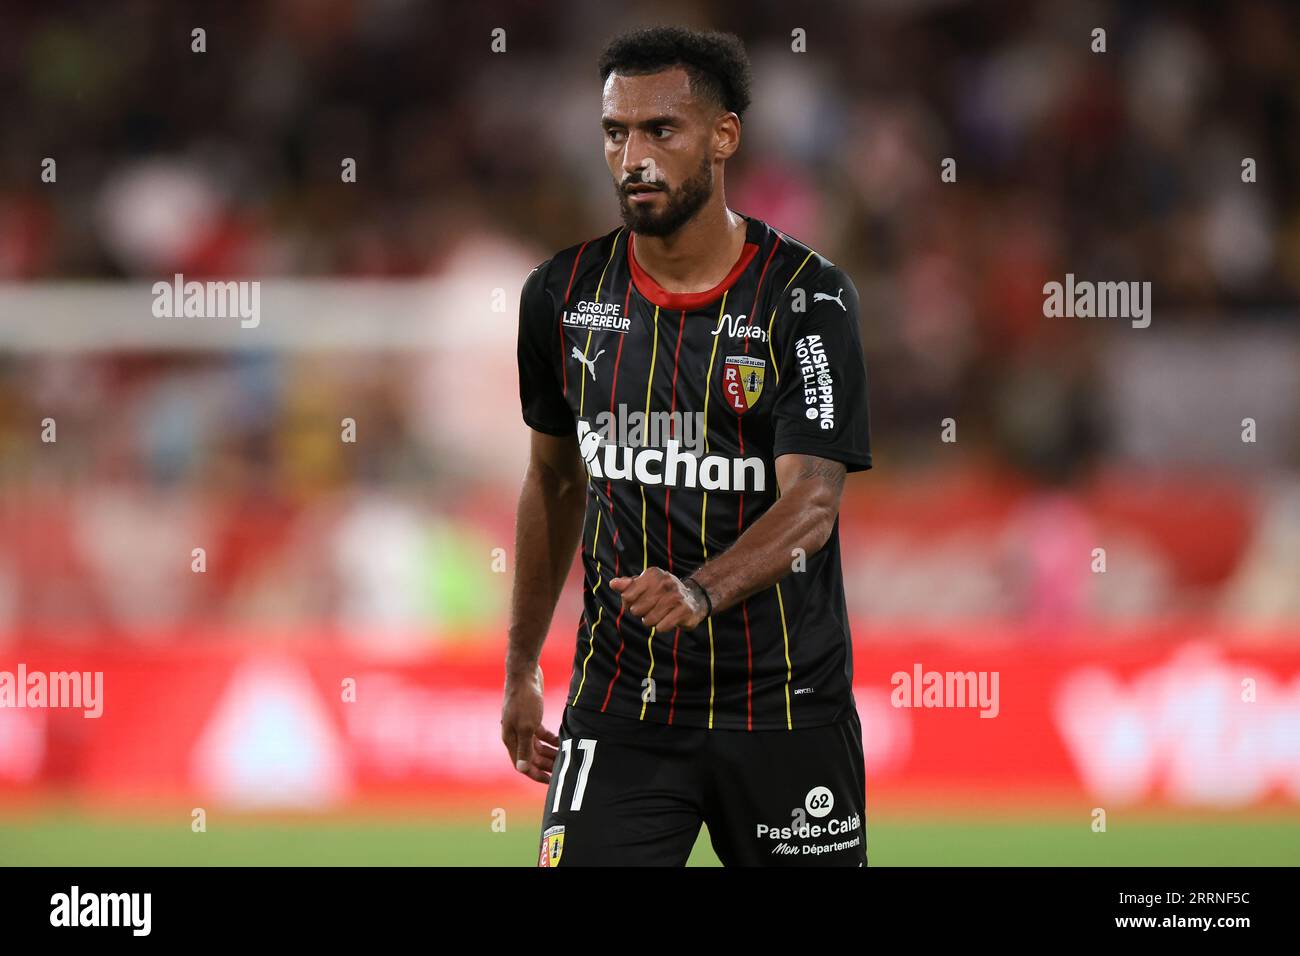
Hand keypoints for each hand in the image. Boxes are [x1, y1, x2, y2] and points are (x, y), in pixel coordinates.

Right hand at [501, 663, 559, 782]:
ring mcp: (524, 726)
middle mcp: (516, 735)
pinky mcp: (532, 717)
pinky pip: (542, 734)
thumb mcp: (526, 726)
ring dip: (550, 753)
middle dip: (546, 764)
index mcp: (510, 740)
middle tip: (563, 770)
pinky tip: (562, 741)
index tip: (550, 781)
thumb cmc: (524, 700)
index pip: (522, 764)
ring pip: (538, 746)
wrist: (524, 674)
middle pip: (531, 756)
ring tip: (565, 758)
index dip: (536, 774)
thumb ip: (524, 748)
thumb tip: (521, 769)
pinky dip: (551, 739)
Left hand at [608, 567, 709, 630]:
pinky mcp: (685, 610)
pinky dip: (662, 626)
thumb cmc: (662, 592)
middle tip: (651, 608)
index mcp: (653, 574)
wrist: (693, 598)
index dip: (628, 603)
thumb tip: (612, 583)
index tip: (637, 601)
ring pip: (649, 620)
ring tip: (660, 614)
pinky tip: (668, 619)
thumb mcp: (644, 585)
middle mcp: (665, 582)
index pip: (627, 596)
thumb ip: (627, 585)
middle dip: (641, 613)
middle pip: (636, 610)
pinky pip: (662, 627)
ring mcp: (676, 596)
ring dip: (652, 621)